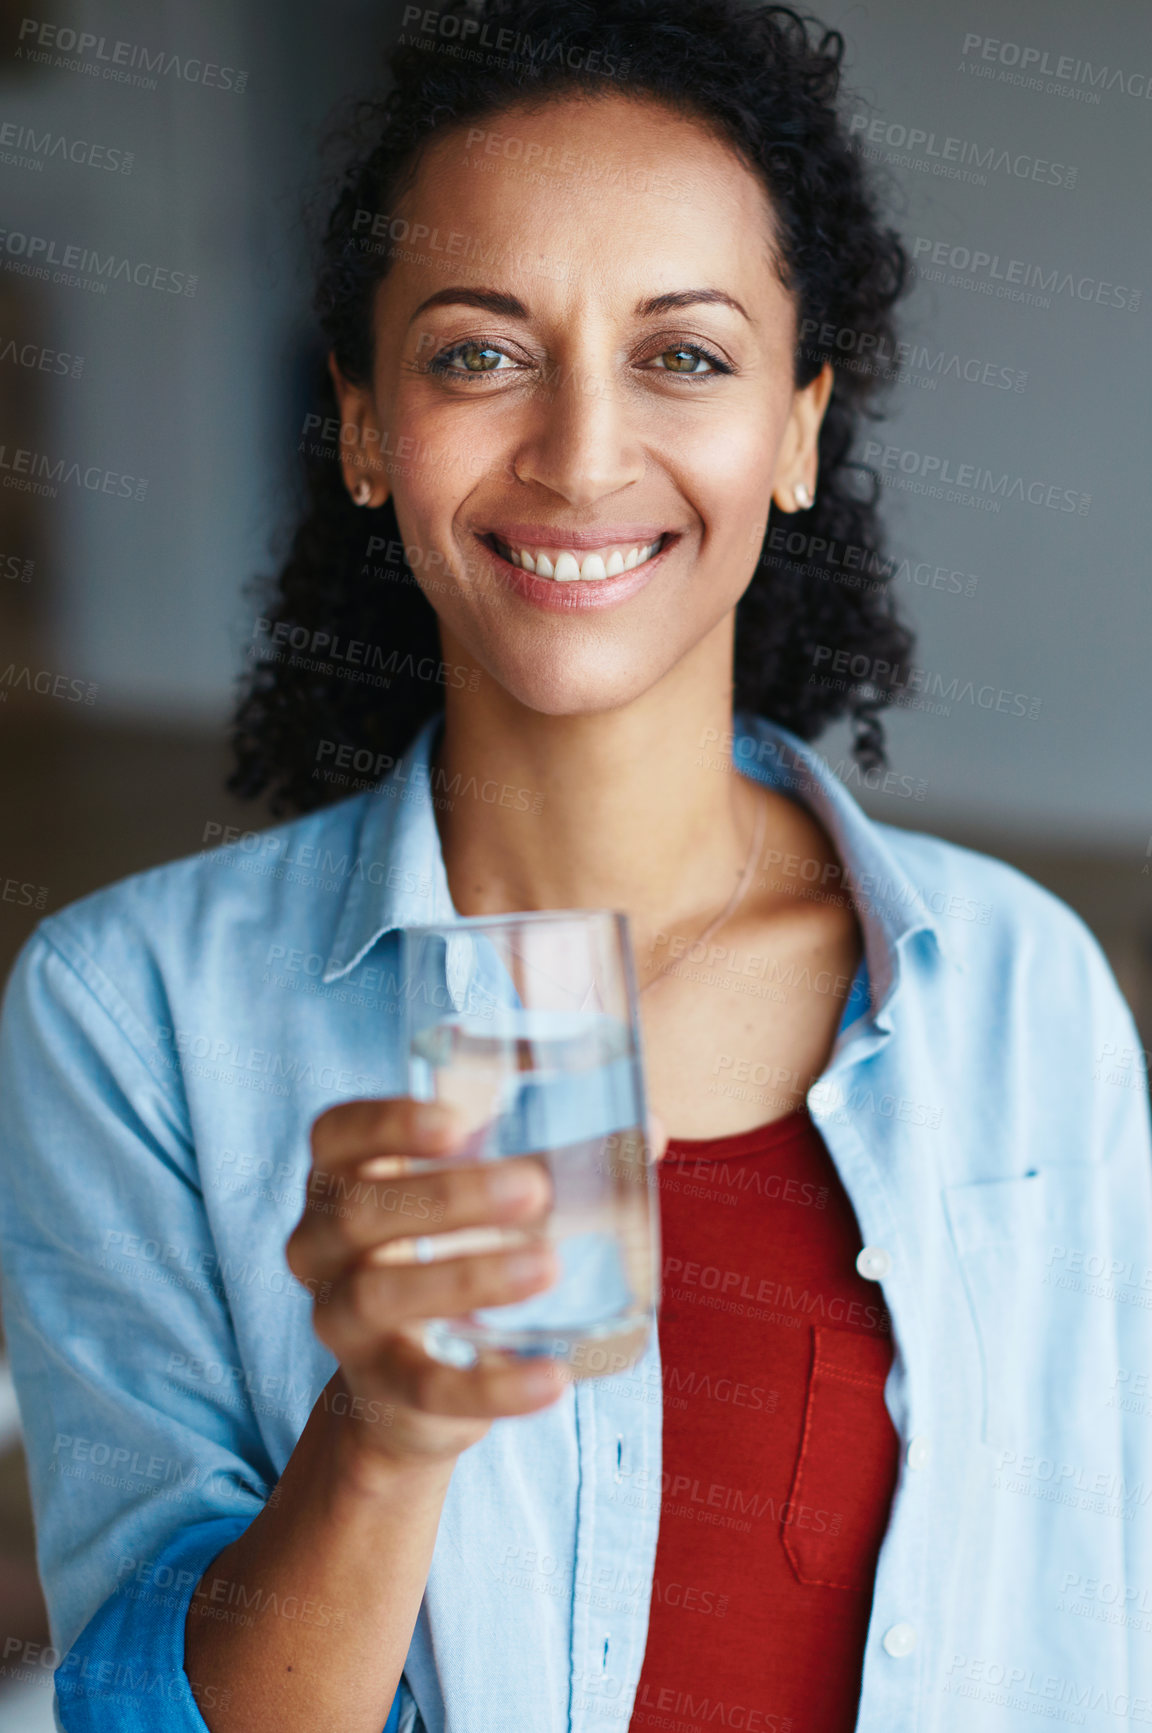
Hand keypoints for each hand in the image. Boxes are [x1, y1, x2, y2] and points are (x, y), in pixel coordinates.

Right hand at [286, 1097, 566, 1476]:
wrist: (409, 1385)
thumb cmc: (451, 1251)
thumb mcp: (478, 1201)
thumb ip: (549, 1157)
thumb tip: (651, 1130)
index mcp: (342, 1178)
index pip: (337, 1135)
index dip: (388, 1123)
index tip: (459, 1122)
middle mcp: (320, 1246)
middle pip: (361, 1211)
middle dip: (449, 1196)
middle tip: (534, 1187)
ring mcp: (342, 1322)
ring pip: (381, 1294)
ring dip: (467, 1277)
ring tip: (547, 1266)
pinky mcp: (384, 1390)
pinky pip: (430, 1390)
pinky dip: (493, 1387)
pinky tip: (552, 1377)